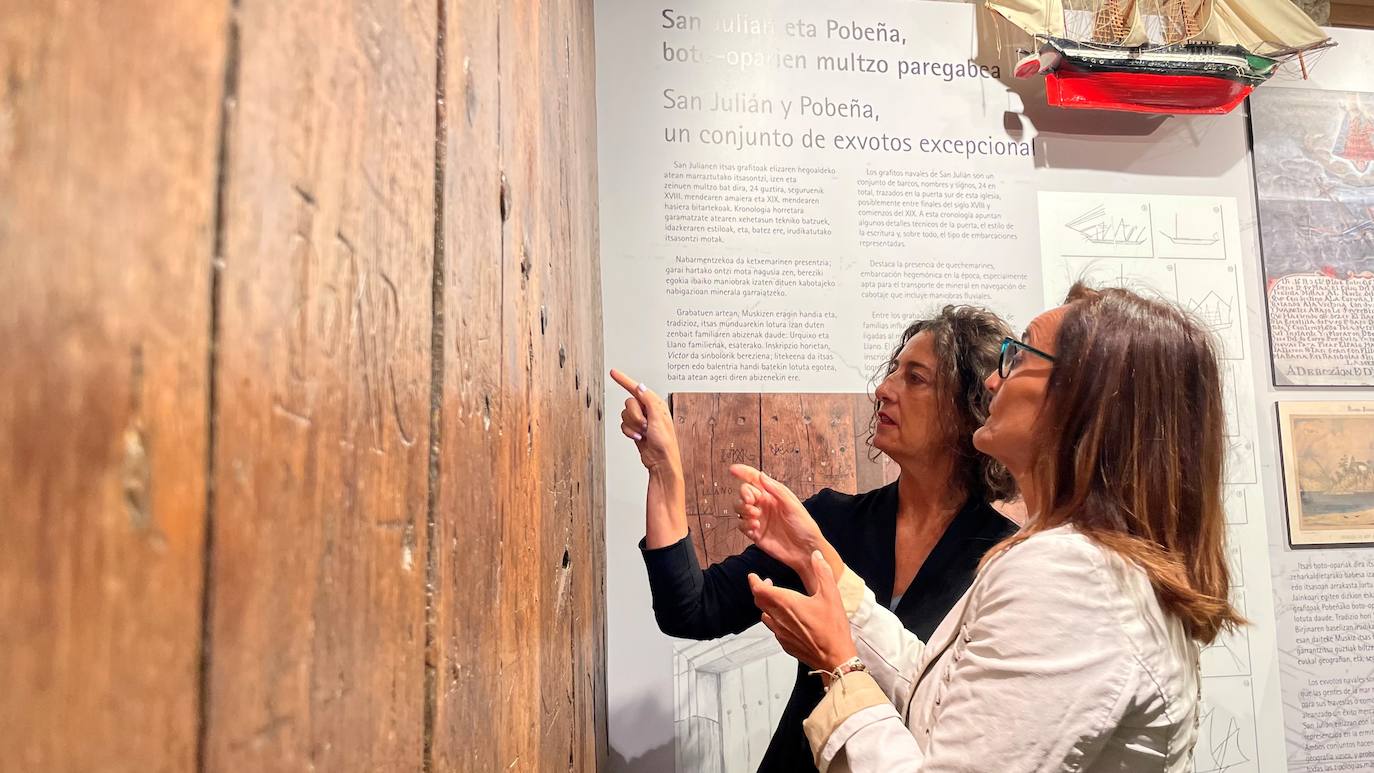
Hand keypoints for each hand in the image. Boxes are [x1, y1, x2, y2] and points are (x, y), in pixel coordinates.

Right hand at [610, 369, 679, 474]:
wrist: (661, 461)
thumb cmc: (665, 443)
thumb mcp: (658, 419)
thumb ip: (649, 401)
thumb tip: (640, 387)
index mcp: (656, 404)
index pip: (637, 388)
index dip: (624, 380)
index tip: (614, 373)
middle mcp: (648, 410)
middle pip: (629, 403)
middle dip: (635, 416)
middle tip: (645, 425)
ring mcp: (641, 420)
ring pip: (625, 415)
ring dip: (633, 426)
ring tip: (644, 433)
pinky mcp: (635, 429)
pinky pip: (624, 425)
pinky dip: (630, 432)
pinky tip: (639, 437)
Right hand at [730, 464, 833, 577]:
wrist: (805, 550)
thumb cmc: (804, 526)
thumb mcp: (793, 505)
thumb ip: (777, 490)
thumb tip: (762, 475)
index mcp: (773, 495)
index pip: (755, 480)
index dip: (743, 472)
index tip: (733, 469)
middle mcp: (764, 505)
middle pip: (744, 493)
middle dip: (744, 495)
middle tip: (751, 501)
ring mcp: (758, 519)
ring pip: (740, 508)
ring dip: (744, 510)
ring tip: (756, 517)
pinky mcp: (755, 533)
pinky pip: (741, 525)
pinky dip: (744, 525)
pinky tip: (755, 527)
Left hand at [749, 551, 857, 673]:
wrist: (834, 657)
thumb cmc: (833, 627)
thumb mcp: (831, 595)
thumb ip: (822, 572)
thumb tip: (816, 555)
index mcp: (787, 603)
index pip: (759, 590)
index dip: (754, 581)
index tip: (753, 576)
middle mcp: (779, 618)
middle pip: (759, 602)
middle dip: (760, 590)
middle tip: (767, 583)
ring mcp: (780, 633)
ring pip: (765, 615)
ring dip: (767, 606)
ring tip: (777, 600)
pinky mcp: (785, 644)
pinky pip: (773, 629)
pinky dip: (774, 620)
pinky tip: (787, 619)